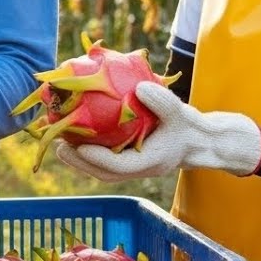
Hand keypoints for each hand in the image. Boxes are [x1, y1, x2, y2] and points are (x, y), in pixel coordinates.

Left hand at [55, 81, 260, 182]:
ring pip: (103, 169)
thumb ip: (163, 103)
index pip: (121, 166)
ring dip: (80, 160)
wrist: (201, 141)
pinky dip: (90, 152)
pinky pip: (106, 159)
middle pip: (105, 172)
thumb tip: (139, 88)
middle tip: (60, 146)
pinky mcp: (131, 160)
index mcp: (152, 162)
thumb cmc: (191, 128)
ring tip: (61, 144)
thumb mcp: (182, 113)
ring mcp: (135, 167)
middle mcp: (140, 168)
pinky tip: (76, 137)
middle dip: (81, 163)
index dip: (98, 159)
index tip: (80, 148)